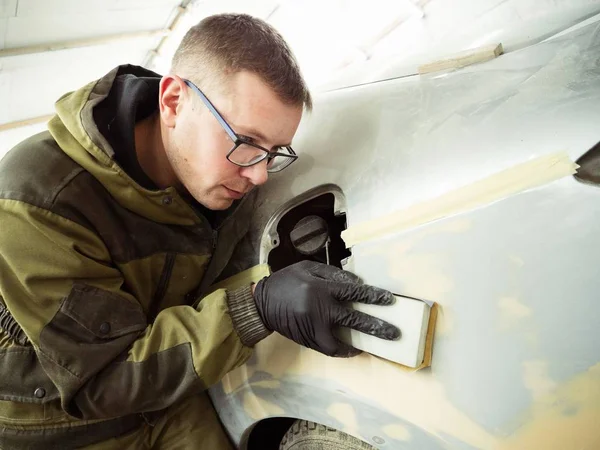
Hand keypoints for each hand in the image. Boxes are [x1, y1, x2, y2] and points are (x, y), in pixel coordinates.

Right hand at [253, 261, 399, 356]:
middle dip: (376, 327)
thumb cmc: (287, 281)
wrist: (262, 303)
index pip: (353, 292)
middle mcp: (319, 309)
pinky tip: (352, 349)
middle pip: (353, 319)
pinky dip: (342, 351)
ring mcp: (313, 327)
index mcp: (320, 289)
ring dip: (358, 344)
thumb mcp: (307, 268)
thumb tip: (356, 283)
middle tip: (394, 333)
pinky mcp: (307, 339)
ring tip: (373, 347)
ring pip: (341, 341)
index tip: (389, 300)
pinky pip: (329, 349)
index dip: (373, 296)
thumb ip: (332, 273)